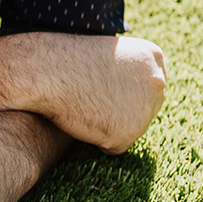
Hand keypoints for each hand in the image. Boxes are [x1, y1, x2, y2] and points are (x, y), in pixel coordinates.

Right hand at [13, 33, 167, 153]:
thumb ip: (128, 71)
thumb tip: (133, 92)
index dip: (125, 91)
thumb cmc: (66, 61)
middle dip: (122, 110)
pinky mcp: (130, 132)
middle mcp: (157, 81)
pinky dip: (99, 141)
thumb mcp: (107, 54)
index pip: (148, 85)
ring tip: (84, 107)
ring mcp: (146, 107)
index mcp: (152, 56)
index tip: (106, 89)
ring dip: (110, 125)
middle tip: (94, 101)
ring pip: (131, 129)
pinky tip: (82, 122)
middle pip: (145, 109)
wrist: (45, 72)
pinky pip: (115, 147)